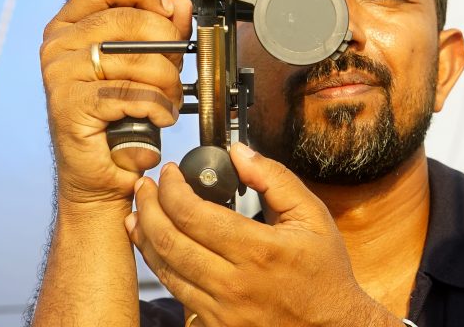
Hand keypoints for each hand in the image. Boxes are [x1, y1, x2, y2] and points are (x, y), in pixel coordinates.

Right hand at [40, 0, 191, 204]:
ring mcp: (60, 74)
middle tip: (177, 70)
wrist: (99, 173)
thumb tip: (180, 5)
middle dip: (167, 46)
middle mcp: (59, 45)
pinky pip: (132, 94)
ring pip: (137, 60)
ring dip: (168, 84)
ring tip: (169, 101)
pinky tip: (159, 118)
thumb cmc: (119, 118)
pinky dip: (158, 107)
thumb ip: (161, 31)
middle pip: (129, 21)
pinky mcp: (71, 104)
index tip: (169, 12)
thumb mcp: (144, 65)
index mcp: (70, 26)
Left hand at [127, 143, 396, 326]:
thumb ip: (275, 179)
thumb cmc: (324, 273)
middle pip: (169, 241)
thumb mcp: (312, 216)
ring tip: (139, 213)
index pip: (194, 214)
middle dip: (148, 207)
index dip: (172, 188)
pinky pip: (177, 293)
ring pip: (166, 270)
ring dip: (145, 237)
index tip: (171, 172)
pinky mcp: (217, 325)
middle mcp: (234, 283)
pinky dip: (160, 266)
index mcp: (258, 250)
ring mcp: (222, 310)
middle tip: (143, 187)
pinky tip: (156, 248)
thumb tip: (239, 152)